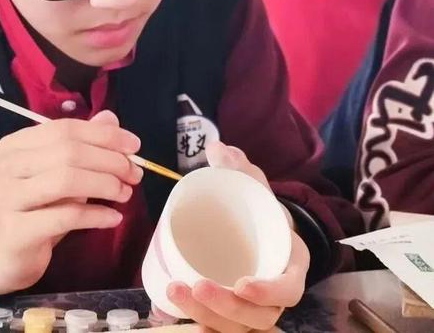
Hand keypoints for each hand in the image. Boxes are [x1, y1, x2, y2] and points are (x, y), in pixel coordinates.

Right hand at [0, 110, 142, 294]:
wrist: (4, 256)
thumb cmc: (36, 210)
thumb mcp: (60, 173)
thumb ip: (82, 145)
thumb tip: (110, 118)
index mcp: (14, 145)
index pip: (64, 129)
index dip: (103, 135)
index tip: (134, 146)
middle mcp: (5, 166)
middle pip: (68, 152)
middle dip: (109, 160)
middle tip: (134, 174)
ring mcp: (6, 198)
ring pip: (66, 180)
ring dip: (104, 184)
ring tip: (125, 194)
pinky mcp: (16, 231)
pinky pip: (65, 217)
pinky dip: (95, 215)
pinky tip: (114, 217)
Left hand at [166, 141, 309, 331]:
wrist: (256, 226)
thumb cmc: (258, 210)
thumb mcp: (253, 186)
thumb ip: (239, 168)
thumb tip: (217, 148)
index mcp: (289, 263)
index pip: (290, 289)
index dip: (269, 292)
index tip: (242, 283)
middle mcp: (275, 292)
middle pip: (259, 316)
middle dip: (226, 307)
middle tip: (194, 286)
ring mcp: (253, 306)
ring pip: (237, 327)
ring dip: (206, 316)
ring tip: (174, 290)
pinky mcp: (232, 311)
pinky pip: (220, 329)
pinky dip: (200, 325)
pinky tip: (171, 313)